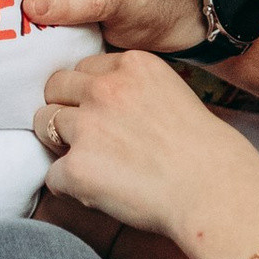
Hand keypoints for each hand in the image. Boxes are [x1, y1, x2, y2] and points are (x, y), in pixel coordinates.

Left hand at [34, 44, 258, 238]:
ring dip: (63, 146)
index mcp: (132, 65)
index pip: (84, 68)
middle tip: (90, 139)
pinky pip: (53, 175)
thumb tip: (101, 104)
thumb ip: (134, 90)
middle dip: (65, 111)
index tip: (103, 115)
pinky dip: (71, 187)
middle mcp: (105, 89)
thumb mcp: (173, 94)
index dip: (89, 94)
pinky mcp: (77, 167)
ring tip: (96, 166)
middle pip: (55, 88)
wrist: (214, 191)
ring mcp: (88, 126)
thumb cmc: (204, 152)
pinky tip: (100, 193)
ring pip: (44, 125)